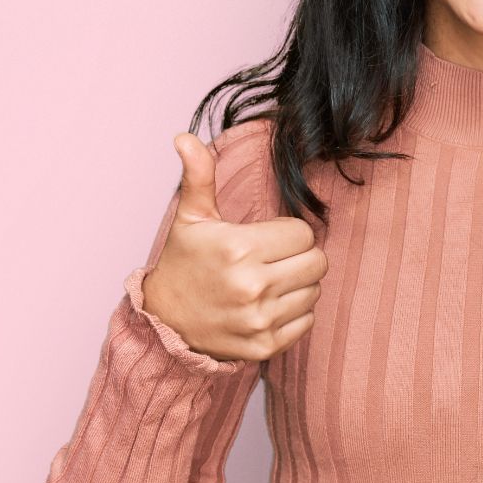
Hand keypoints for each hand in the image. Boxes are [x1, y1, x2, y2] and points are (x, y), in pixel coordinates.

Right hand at [137, 133, 326, 362]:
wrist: (165, 323)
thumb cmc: (183, 264)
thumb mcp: (191, 218)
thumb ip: (199, 176)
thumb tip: (185, 137)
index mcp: (238, 248)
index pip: (304, 233)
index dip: (289, 233)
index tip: (267, 239)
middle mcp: (251, 286)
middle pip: (317, 262)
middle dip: (301, 256)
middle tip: (275, 260)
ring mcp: (259, 319)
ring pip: (315, 291)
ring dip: (299, 285)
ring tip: (269, 283)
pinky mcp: (265, 345)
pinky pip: (307, 321)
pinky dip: (295, 313)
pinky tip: (269, 306)